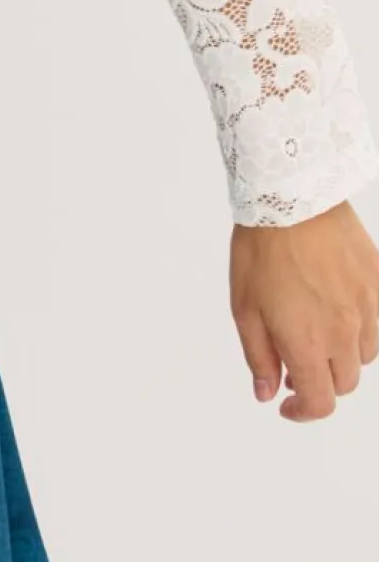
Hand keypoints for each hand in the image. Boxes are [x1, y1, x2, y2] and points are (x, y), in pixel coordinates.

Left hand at [230, 198, 378, 420]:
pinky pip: (376, 321)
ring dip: (341, 354)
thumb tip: (267, 392)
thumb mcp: (244, 307)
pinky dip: (359, 326)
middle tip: (295, 361)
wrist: (292, 197)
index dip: (303, 412)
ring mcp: (367, 309)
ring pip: (364, 355)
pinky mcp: (378, 284)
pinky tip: (336, 305)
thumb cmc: (262, 249)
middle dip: (320, 380)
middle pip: (343, 383)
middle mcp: (344, 333)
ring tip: (315, 328)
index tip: (288, 404)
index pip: (320, 402)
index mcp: (308, 343)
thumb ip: (259, 356)